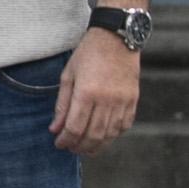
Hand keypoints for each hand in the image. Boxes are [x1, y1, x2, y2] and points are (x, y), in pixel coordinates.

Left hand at [51, 29, 140, 154]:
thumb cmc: (87, 55)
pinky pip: (124, 126)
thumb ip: (62, 105)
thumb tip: (55, 129)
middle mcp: (106, 100)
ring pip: (109, 134)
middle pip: (93, 135)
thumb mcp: (68, 76)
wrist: (116, 39)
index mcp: (86, 93)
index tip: (58, 143)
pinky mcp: (133, 100)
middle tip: (70, 148)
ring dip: (96, 146)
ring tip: (84, 148)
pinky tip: (103, 137)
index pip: (75, 127)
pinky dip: (113, 135)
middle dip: (79, 146)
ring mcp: (122, 101)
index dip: (65, 140)